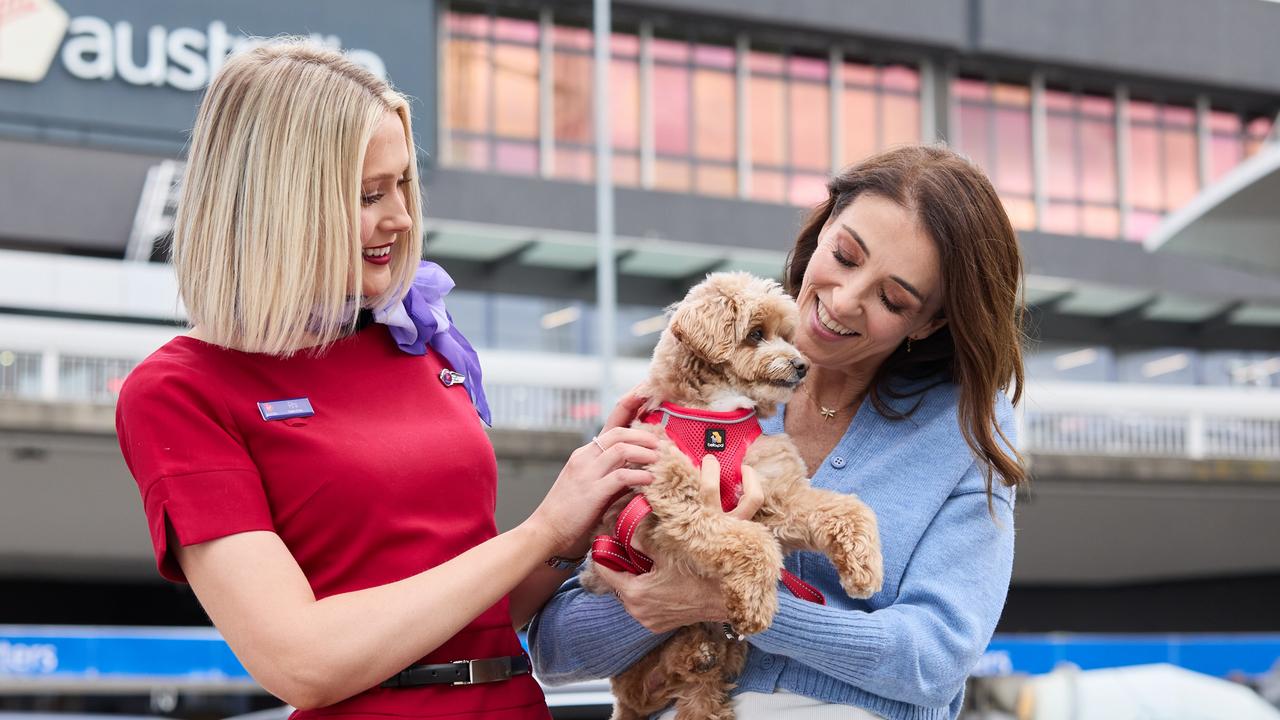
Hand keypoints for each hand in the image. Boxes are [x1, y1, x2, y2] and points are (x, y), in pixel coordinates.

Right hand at [526, 392, 658, 556]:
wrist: (545, 533)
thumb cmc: (570, 515)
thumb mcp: (592, 488)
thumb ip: (613, 477)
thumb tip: (641, 473)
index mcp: (585, 454)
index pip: (611, 422)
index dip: (630, 404)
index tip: (646, 392)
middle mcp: (584, 457)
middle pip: (619, 431)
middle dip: (645, 434)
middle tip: (662, 443)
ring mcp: (587, 473)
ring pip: (621, 448)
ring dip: (645, 452)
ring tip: (660, 459)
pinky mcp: (592, 491)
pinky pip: (621, 476)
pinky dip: (640, 476)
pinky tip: (651, 481)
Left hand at [592, 455, 765, 632]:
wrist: (730, 599)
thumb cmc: (700, 574)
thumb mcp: (669, 549)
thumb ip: (642, 537)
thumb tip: (625, 522)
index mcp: (635, 593)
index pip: (604, 569)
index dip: (604, 551)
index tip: (607, 537)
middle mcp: (638, 612)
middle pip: (618, 582)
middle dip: (621, 564)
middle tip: (626, 545)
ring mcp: (650, 621)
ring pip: (632, 593)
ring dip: (635, 577)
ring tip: (644, 559)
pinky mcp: (661, 625)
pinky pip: (645, 603)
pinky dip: (648, 589)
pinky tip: (659, 575)